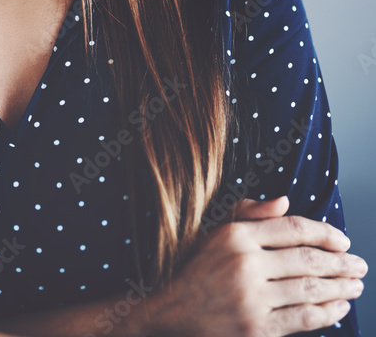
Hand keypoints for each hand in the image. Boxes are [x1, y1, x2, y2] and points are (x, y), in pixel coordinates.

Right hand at [141, 195, 367, 336]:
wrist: (170, 311)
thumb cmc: (197, 268)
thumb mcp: (215, 232)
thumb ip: (250, 213)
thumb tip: (284, 202)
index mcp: (235, 235)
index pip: (291, 228)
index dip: (324, 232)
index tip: (344, 240)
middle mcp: (245, 264)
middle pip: (306, 259)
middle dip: (340, 263)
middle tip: (360, 265)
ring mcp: (251, 299)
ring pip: (309, 290)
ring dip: (339, 288)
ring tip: (355, 285)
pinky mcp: (256, 329)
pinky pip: (301, 319)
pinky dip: (326, 314)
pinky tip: (339, 308)